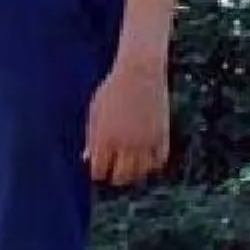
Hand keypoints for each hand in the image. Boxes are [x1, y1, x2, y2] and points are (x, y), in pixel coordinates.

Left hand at [83, 59, 170, 186]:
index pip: (99, 170)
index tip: (101, 167)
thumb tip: (87, 158)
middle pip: (121, 177)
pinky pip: (159, 162)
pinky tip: (147, 158)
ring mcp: (145, 142)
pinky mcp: (162, 136)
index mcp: (104, 138)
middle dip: (116, 176)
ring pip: (141, 173)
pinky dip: (153, 163)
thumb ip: (91, 136)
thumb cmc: (113, 89)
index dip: (99, 171)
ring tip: (132, 165)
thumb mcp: (95, 111)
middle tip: (117, 169)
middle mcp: (124, 144)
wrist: (140, 72)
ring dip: (135, 172)